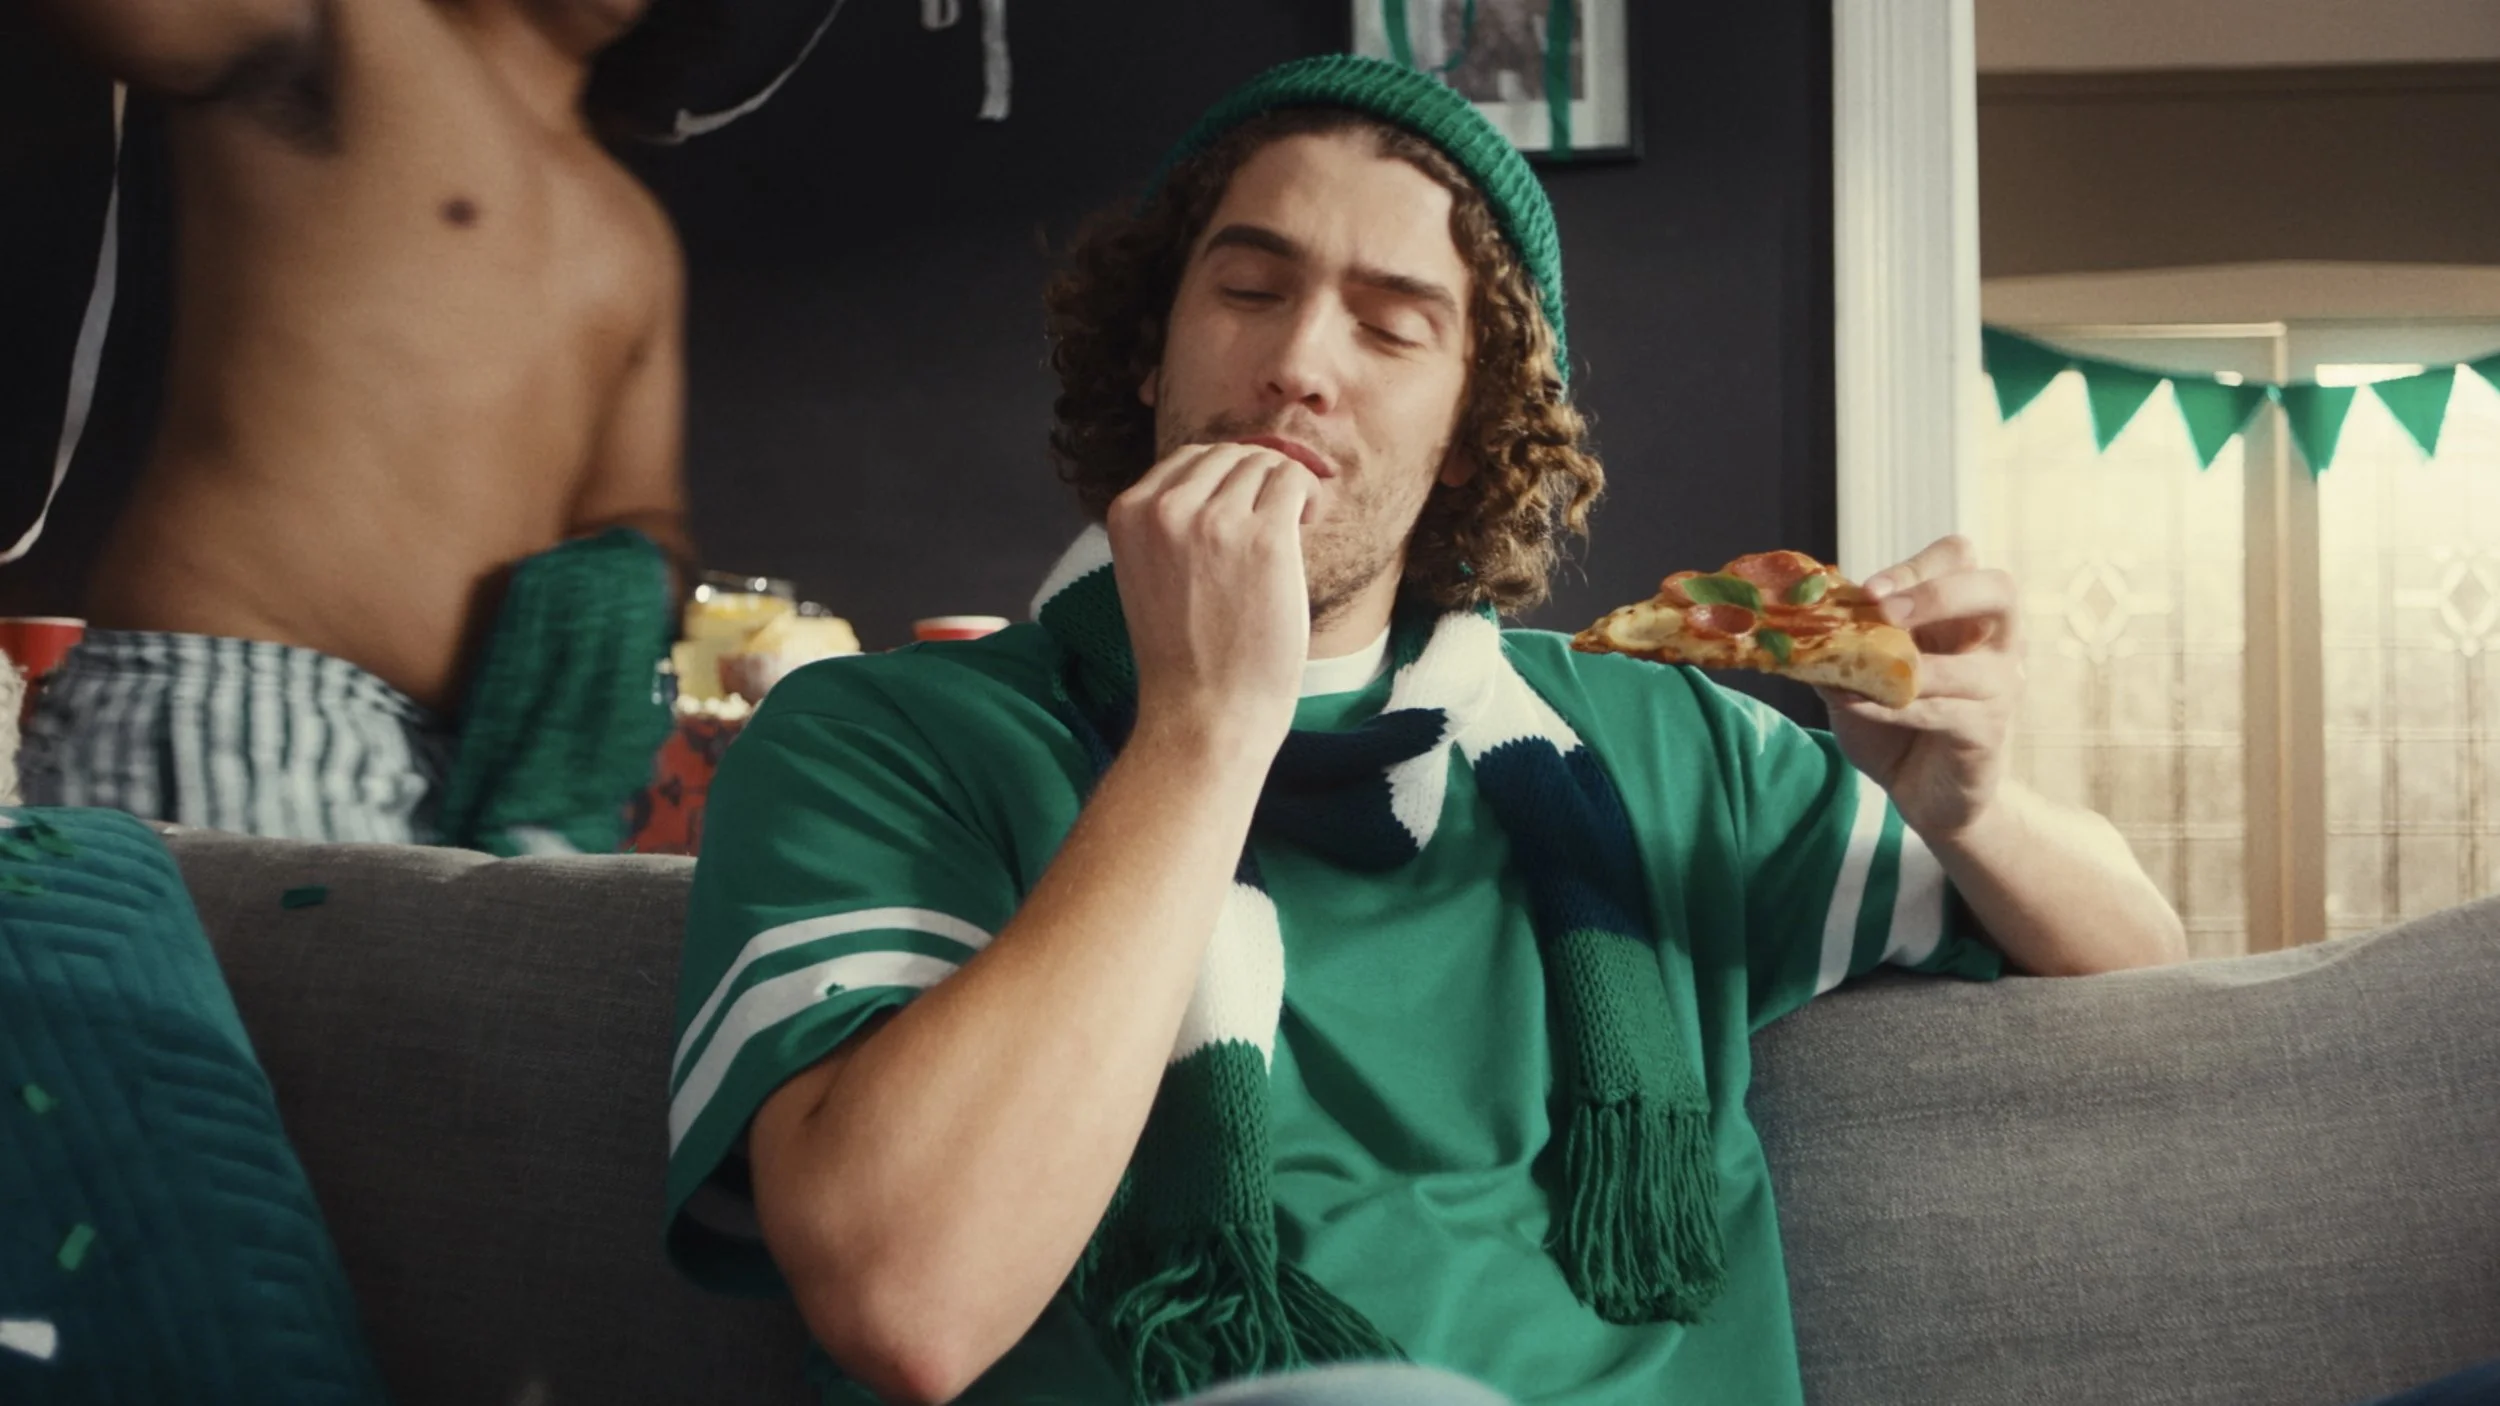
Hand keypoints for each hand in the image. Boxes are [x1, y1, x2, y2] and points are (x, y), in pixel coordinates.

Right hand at [1105, 442, 1317, 751]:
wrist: (1203, 712)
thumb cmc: (1184, 654)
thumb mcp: (1149, 572)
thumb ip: (1170, 523)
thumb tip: (1228, 473)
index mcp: (1127, 512)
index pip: (1189, 458)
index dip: (1227, 478)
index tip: (1243, 510)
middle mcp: (1164, 508)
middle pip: (1230, 454)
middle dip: (1258, 480)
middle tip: (1273, 522)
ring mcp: (1213, 520)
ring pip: (1265, 464)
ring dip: (1284, 489)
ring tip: (1289, 532)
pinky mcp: (1263, 538)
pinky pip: (1294, 482)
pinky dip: (1306, 497)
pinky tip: (1306, 525)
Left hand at [1818, 535, 2024, 838]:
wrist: (1924, 791)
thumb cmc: (1896, 721)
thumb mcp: (1863, 672)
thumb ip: (1845, 641)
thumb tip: (1800, 616)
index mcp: (1964, 613)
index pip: (1961, 559)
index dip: (1916, 566)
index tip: (1868, 591)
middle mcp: (1996, 642)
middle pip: (1999, 591)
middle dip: (1939, 594)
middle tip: (1886, 612)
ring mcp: (1999, 687)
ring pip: (1968, 666)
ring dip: (1904, 668)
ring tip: (1853, 674)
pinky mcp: (1987, 732)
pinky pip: (1941, 713)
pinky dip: (1891, 709)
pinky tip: (1854, 705)